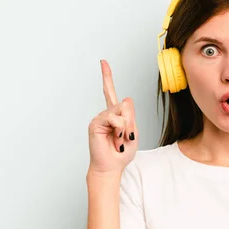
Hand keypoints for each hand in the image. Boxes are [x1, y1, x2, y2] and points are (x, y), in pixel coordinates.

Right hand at [87, 60, 137, 174]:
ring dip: (126, 129)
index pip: (110, 93)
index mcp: (115, 115)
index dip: (107, 76)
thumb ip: (131, 115)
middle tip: (124, 138)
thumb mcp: (133, 132)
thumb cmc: (121, 153)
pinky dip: (119, 129)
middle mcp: (106, 114)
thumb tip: (126, 97)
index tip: (103, 62)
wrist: (111, 167)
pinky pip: (114, 118)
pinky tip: (115, 137)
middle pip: (124, 105)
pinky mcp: (95, 123)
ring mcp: (100, 117)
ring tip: (119, 140)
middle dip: (130, 123)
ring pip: (122, 112)